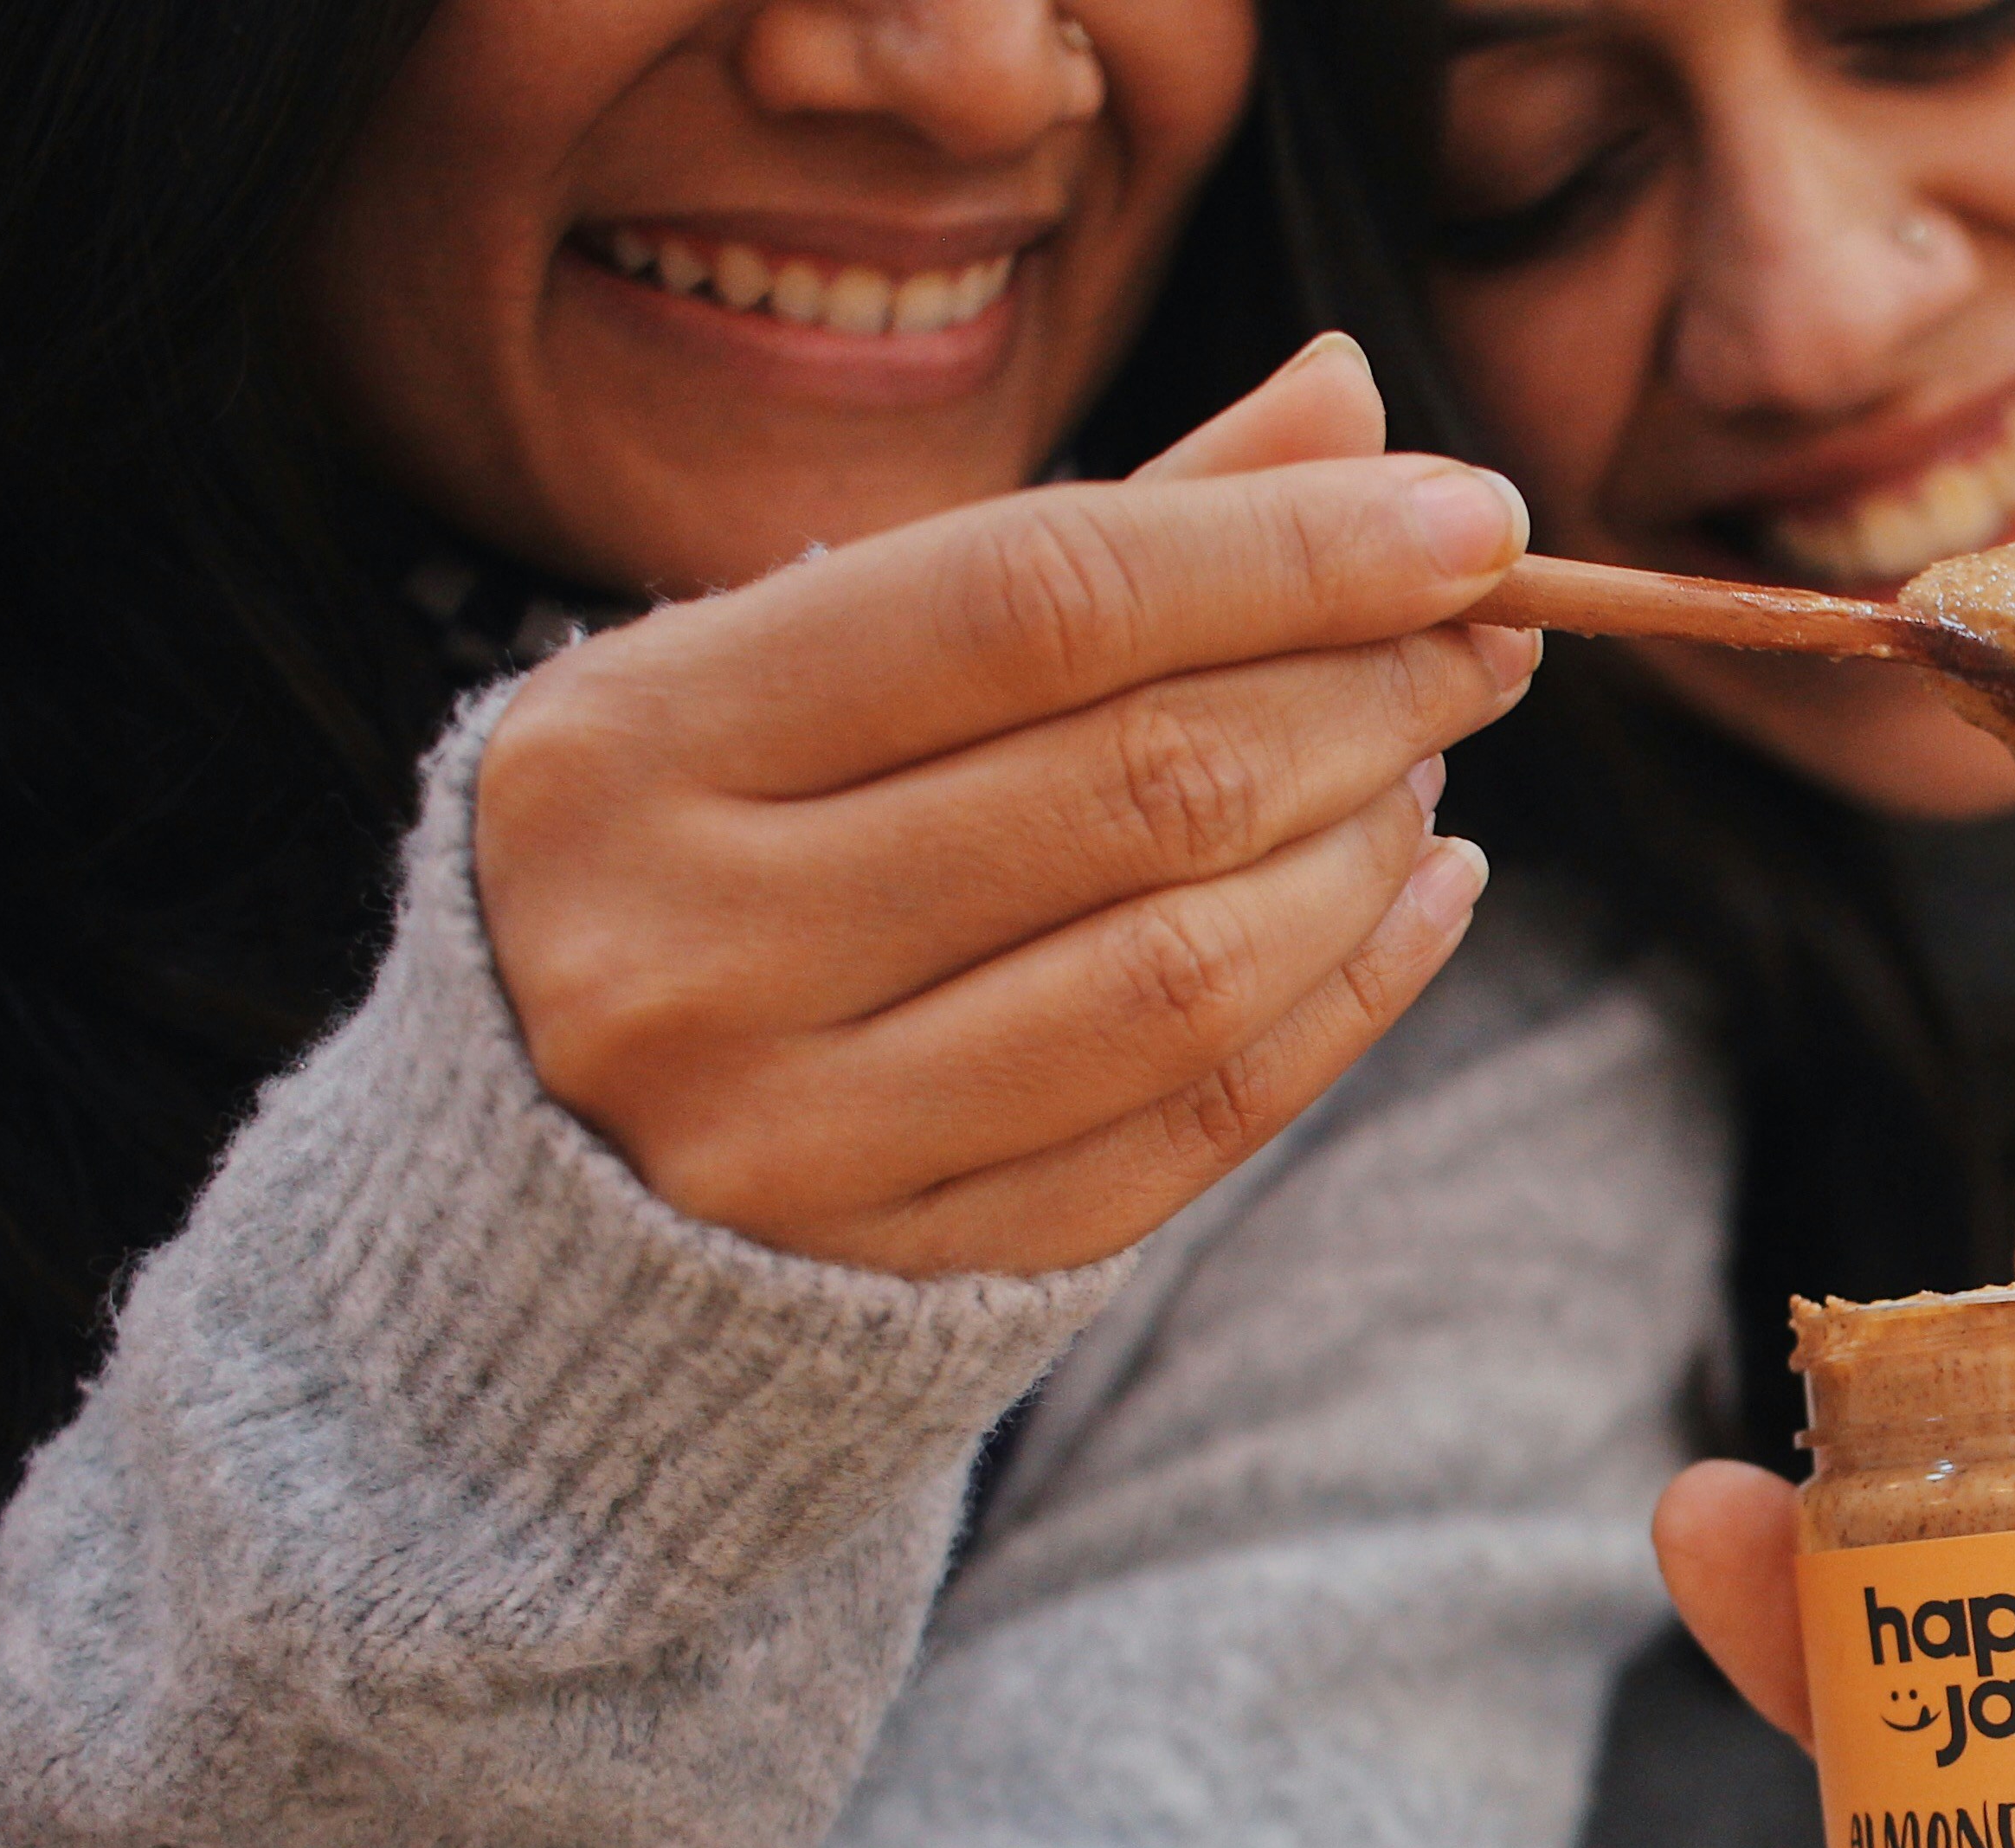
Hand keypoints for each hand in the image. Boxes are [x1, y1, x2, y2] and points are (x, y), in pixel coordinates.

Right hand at [477, 332, 1541, 1276]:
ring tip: (1428, 766)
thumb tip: (1351, 399)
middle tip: (1485, 641)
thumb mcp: (815, 664)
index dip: (1286, 549)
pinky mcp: (894, 1281)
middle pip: (1137, 786)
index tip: (1471, 518)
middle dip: (1362, 695)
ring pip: (1186, 971)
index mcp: (632, 743)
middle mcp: (685, 949)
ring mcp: (784, 1142)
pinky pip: (1192, 1132)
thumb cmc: (706, 852)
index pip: (1037, 598)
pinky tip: (1419, 901)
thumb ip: (1085, 541)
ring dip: (1364, 852)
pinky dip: (1345, 1003)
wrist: (530, 1181)